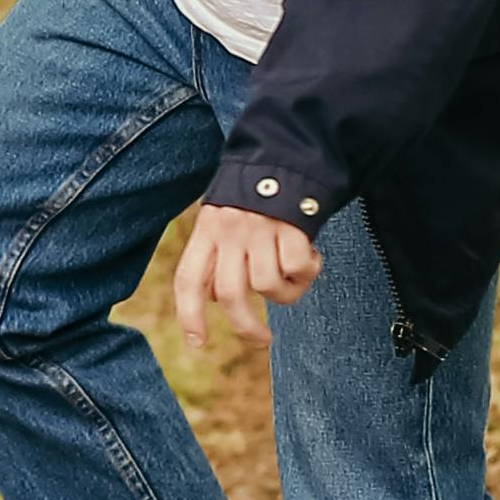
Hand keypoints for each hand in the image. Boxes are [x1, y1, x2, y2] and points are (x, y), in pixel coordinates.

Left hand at [174, 204, 322, 345]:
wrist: (284, 157)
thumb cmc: (252, 199)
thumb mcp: (220, 220)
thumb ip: (215, 255)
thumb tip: (215, 300)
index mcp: (206, 231)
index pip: (189, 279)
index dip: (189, 314)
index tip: (197, 343)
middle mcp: (229, 230)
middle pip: (229, 293)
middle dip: (245, 327)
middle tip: (261, 339)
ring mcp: (261, 228)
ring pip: (267, 285)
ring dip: (285, 294)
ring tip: (292, 279)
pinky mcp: (291, 225)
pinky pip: (297, 268)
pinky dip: (306, 273)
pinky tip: (309, 258)